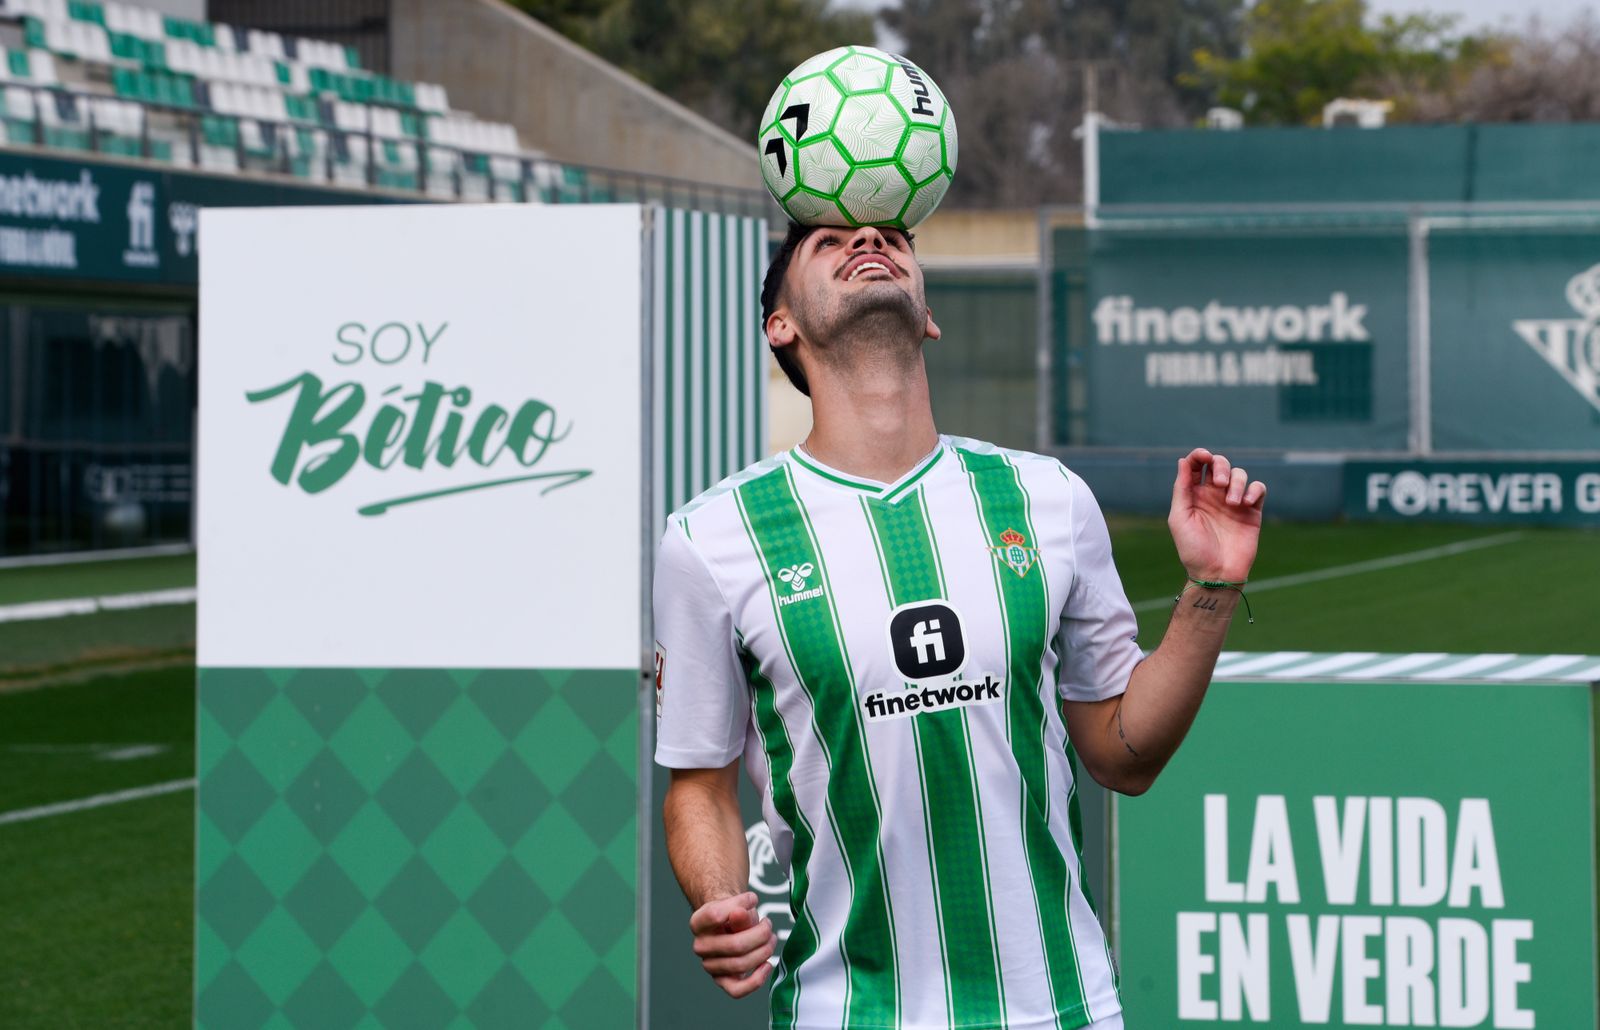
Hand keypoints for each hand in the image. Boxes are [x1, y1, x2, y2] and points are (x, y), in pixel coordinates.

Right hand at [689, 891, 776, 997]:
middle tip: (768, 925)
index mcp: (698, 923)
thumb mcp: (737, 904)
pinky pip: (737, 990)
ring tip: (771, 940)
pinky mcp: (722, 980)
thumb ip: (739, 908)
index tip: (753, 899)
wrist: (729, 924)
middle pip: (735, 945)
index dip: (740, 904)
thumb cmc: (734, 913)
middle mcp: (700, 946)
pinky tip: (767, 965)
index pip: (715, 915)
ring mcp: (710, 965)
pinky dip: (756, 980)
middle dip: (760, 935)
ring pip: (741, 965)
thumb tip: (739, 913)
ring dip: (764, 952)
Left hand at [1168, 448, 1265, 582]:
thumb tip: (1182, 461)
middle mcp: (1214, 495)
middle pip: (1220, 464)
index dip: (1199, 455)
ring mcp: (1234, 502)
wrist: (1216, 573)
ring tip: (1233, 503)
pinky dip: (1254, 490)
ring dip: (1237, 482)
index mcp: (1194, 495)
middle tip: (1220, 483)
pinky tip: (1246, 504)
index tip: (1204, 456)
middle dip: (1221, 465)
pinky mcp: (1252, 512)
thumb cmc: (1193, 549)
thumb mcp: (1180, 518)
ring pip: (1240, 474)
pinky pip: (1258, 489)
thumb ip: (1182, 489)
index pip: (1196, 465)